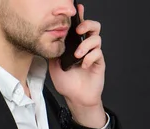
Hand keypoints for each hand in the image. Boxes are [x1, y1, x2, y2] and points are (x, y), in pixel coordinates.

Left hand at [49, 4, 105, 125]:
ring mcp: (93, 54)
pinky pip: (98, 53)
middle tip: (78, 31)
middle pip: (93, 27)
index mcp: (74, 46)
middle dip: (87, 24)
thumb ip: (54, 53)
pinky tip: (83, 66)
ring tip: (77, 55)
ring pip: (96, 38)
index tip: (78, 8)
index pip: (78, 28)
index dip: (80, 17)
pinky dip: (90, 58)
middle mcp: (85, 47)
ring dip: (85, 45)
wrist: (76, 98)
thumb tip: (50, 41)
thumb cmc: (66, 83)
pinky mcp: (99, 62)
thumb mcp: (54, 66)